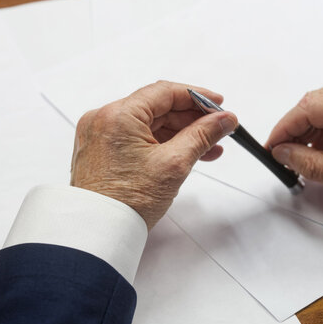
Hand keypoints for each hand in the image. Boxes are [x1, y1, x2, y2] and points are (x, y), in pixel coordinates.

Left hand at [71, 81, 237, 228]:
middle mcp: (104, 119)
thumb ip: (203, 135)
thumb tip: (223, 120)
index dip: (196, 96)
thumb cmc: (125, 203)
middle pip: (156, 108)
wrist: (99, 232)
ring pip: (148, 125)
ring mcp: (99, 136)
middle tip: (218, 128)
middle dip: (190, 119)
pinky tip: (183, 154)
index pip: (164, 92)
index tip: (218, 104)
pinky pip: (136, 138)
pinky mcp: (100, 151)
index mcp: (117, 115)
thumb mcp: (174, 164)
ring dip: (178, 134)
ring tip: (208, 148)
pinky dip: (160, 144)